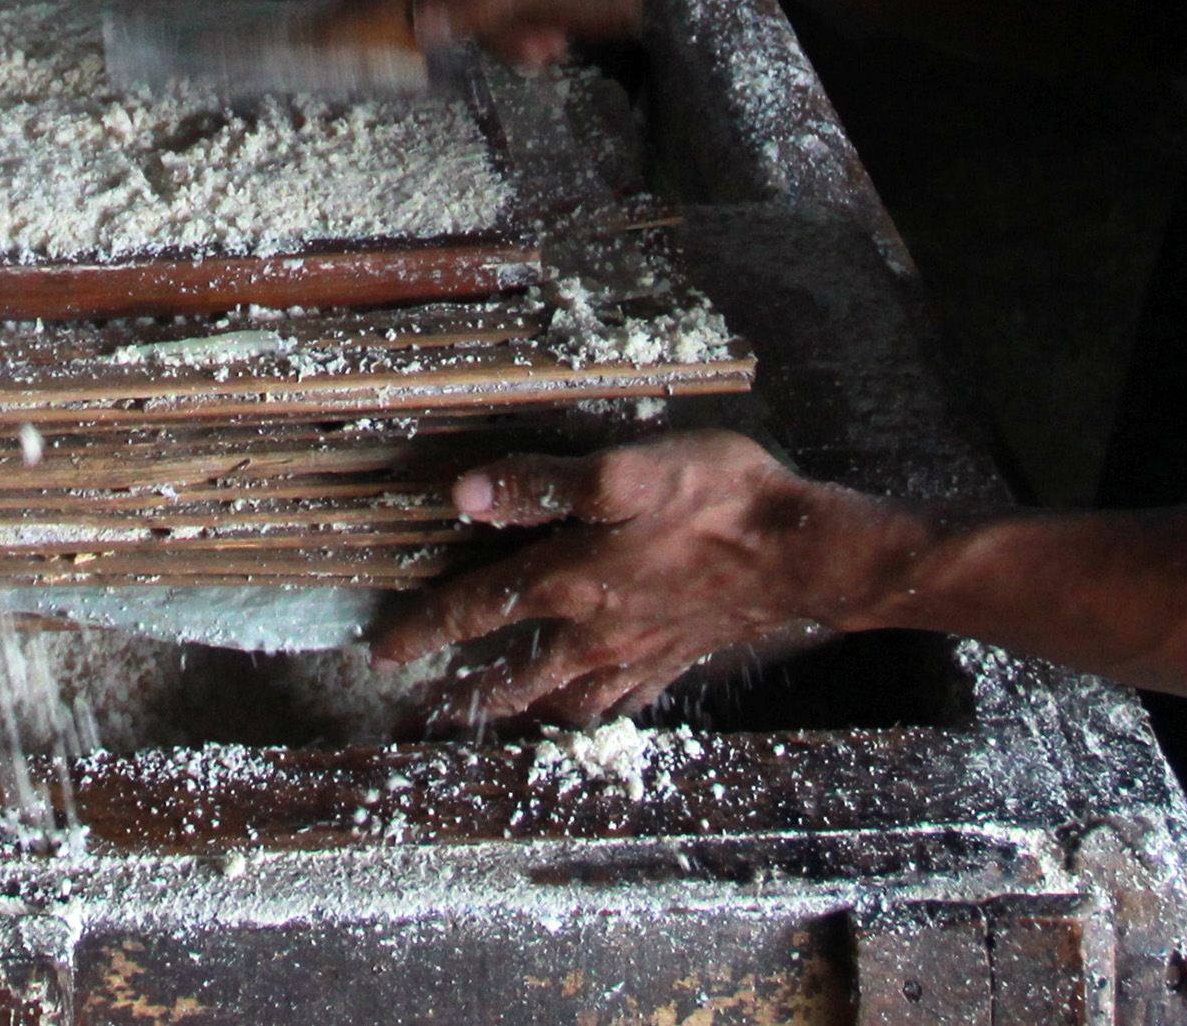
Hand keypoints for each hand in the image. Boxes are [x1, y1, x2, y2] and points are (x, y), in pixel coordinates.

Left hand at [370, 433, 915, 726]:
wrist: (804, 552)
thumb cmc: (715, 500)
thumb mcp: (624, 471)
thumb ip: (543, 485)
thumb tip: (464, 494)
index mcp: (570, 581)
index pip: (476, 610)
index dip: (424, 629)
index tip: (382, 653)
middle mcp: (595, 630)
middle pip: (512, 674)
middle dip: (463, 693)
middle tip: (426, 713)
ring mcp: (639, 652)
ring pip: (564, 697)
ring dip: (525, 708)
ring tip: (501, 715)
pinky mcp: (678, 657)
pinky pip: (621, 699)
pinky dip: (593, 708)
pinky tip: (592, 703)